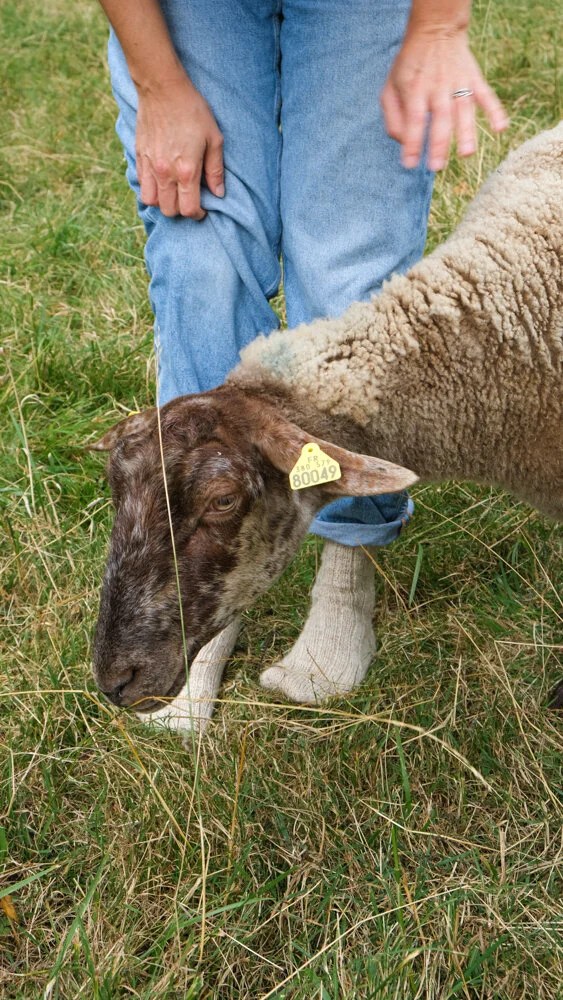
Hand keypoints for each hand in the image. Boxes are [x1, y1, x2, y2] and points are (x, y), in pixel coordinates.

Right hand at [136, 73, 224, 218]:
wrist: (163, 88)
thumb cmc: (192, 110)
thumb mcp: (214, 138)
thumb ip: (215, 169)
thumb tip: (218, 193)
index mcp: (186, 170)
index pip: (188, 209)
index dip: (197, 214)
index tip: (202, 209)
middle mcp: (166, 173)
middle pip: (169, 210)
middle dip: (180, 210)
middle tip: (189, 199)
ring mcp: (150, 165)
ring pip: (151, 201)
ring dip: (162, 201)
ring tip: (172, 193)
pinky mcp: (140, 155)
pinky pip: (141, 184)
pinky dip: (150, 188)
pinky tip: (160, 180)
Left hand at [381, 27, 507, 170]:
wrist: (435, 30)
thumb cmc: (409, 66)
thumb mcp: (390, 87)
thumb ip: (393, 117)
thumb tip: (403, 143)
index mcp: (415, 89)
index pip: (414, 120)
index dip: (412, 143)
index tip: (410, 164)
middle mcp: (437, 87)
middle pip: (440, 118)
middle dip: (438, 144)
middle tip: (436, 167)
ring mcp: (458, 82)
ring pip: (464, 110)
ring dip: (466, 132)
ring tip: (466, 154)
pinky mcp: (474, 78)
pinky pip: (487, 95)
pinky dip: (495, 111)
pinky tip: (500, 128)